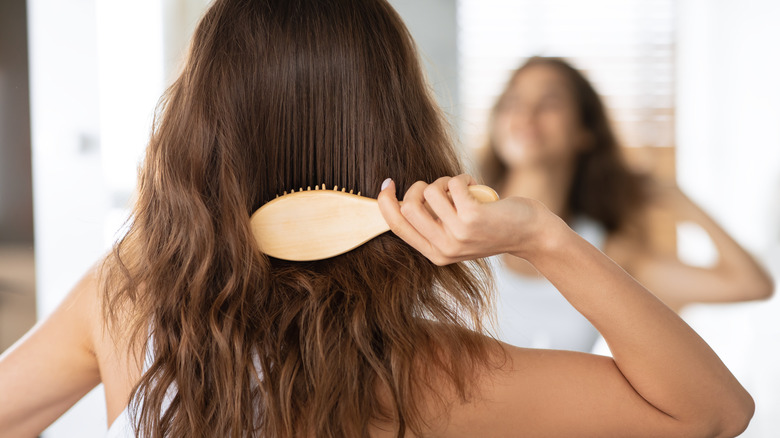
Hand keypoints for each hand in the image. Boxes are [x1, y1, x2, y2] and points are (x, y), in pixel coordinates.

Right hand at [377, 174, 556, 264]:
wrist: (531, 233)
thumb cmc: (494, 227)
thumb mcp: (458, 234)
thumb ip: (433, 224)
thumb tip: (402, 199)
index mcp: (435, 254)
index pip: (396, 226)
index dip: (385, 202)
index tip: (388, 184)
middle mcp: (444, 248)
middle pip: (407, 206)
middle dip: (418, 186)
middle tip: (439, 186)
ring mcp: (458, 234)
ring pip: (429, 192)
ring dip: (444, 181)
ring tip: (462, 188)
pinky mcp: (472, 217)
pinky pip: (451, 184)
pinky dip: (462, 177)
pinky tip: (475, 185)